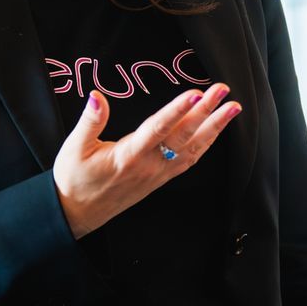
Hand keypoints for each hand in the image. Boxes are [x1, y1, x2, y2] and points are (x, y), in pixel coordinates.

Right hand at [53, 84, 240, 237]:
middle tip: (223, 91)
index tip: (196, 93)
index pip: (158, 129)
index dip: (178, 111)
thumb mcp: (74, 148)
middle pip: (183, 136)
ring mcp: (158, 174)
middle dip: (206, 112)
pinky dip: (206, 145)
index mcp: (128, 156)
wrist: (78, 214)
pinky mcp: (160, 179)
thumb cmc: (74, 179)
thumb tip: (97, 96)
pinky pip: (189, 161)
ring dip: (214, 128)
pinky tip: (216, 132)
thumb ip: (90, 122)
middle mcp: (148, 166)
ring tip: (232, 108)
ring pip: (192, 149)